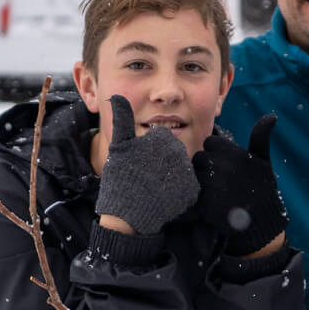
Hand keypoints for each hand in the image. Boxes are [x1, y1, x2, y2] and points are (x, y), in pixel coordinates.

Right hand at [95, 96, 198, 234]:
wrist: (127, 214)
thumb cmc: (120, 177)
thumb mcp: (119, 146)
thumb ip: (122, 118)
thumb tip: (115, 95)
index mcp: (162, 137)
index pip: (162, 140)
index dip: (149, 153)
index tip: (139, 164)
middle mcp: (178, 151)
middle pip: (173, 155)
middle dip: (162, 165)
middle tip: (146, 178)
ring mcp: (186, 171)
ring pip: (181, 171)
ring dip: (170, 179)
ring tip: (153, 188)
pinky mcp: (192, 191)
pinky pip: (188, 188)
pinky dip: (177, 193)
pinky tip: (163, 197)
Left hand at [191, 114, 287, 255]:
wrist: (261, 221)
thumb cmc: (263, 187)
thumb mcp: (263, 160)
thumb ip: (261, 136)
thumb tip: (271, 115)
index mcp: (233, 152)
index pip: (210, 142)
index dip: (216, 152)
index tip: (225, 164)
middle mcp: (220, 166)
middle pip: (199, 158)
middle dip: (206, 167)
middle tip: (219, 180)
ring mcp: (210, 184)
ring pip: (193, 174)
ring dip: (200, 181)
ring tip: (215, 191)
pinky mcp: (203, 203)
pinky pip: (191, 192)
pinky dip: (197, 197)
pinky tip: (211, 202)